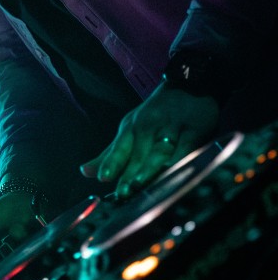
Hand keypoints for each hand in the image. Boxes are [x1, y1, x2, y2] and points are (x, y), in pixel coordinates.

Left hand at [80, 83, 219, 199]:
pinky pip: (185, 148)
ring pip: (159, 150)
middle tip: (123, 192)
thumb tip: (85, 172)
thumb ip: (110, 154)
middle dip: (130, 173)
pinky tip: (173, 173)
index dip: (112, 162)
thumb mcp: (130, 130)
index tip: (103, 177)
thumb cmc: (155, 116)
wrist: (189, 87)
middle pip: (138, 153)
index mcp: (131, 127)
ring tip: (141, 183)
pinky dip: (179, 160)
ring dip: (151, 167)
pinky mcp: (193, 130)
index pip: (120, 147)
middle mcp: (149, 125)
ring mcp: (171, 126)